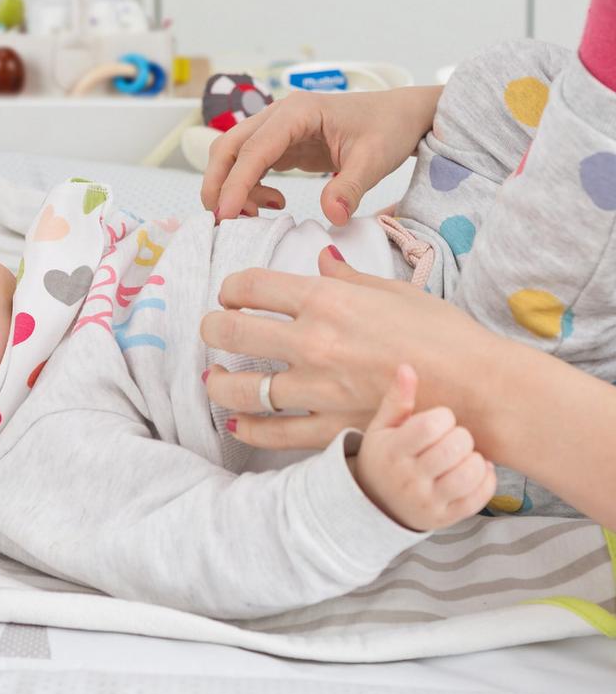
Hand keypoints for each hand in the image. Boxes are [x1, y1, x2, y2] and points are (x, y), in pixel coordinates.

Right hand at [200, 86, 441, 223]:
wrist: (399, 116)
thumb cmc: (388, 128)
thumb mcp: (375, 160)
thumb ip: (350, 188)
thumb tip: (332, 216)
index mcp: (298, 112)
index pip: (253, 149)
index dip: (235, 183)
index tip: (225, 214)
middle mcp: (279, 115)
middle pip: (228, 147)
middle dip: (217, 184)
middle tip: (224, 221)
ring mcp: (277, 129)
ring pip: (232, 156)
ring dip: (230, 187)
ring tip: (254, 215)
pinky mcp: (280, 145)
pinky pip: (249, 166)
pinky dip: (248, 188)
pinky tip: (272, 204)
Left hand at [201, 247, 496, 449]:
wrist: (481, 390)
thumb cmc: (445, 335)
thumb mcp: (396, 292)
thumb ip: (349, 278)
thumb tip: (322, 259)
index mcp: (327, 300)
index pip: (253, 285)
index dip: (232, 287)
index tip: (231, 293)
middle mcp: (313, 342)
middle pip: (231, 331)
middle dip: (212, 327)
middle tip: (214, 329)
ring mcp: (318, 389)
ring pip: (241, 387)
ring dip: (219, 382)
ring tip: (214, 379)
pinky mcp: (330, 428)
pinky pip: (273, 433)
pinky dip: (248, 429)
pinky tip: (236, 424)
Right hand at [351, 365, 495, 530]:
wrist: (375, 504)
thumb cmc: (384, 456)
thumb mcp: (382, 427)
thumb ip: (397, 399)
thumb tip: (406, 367)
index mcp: (392, 451)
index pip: (430, 426)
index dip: (443, 417)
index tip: (438, 420)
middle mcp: (409, 479)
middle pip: (454, 448)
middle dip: (461, 436)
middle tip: (451, 438)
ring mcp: (428, 501)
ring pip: (469, 474)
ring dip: (474, 458)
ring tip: (463, 455)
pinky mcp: (445, 517)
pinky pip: (479, 498)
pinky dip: (485, 479)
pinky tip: (474, 470)